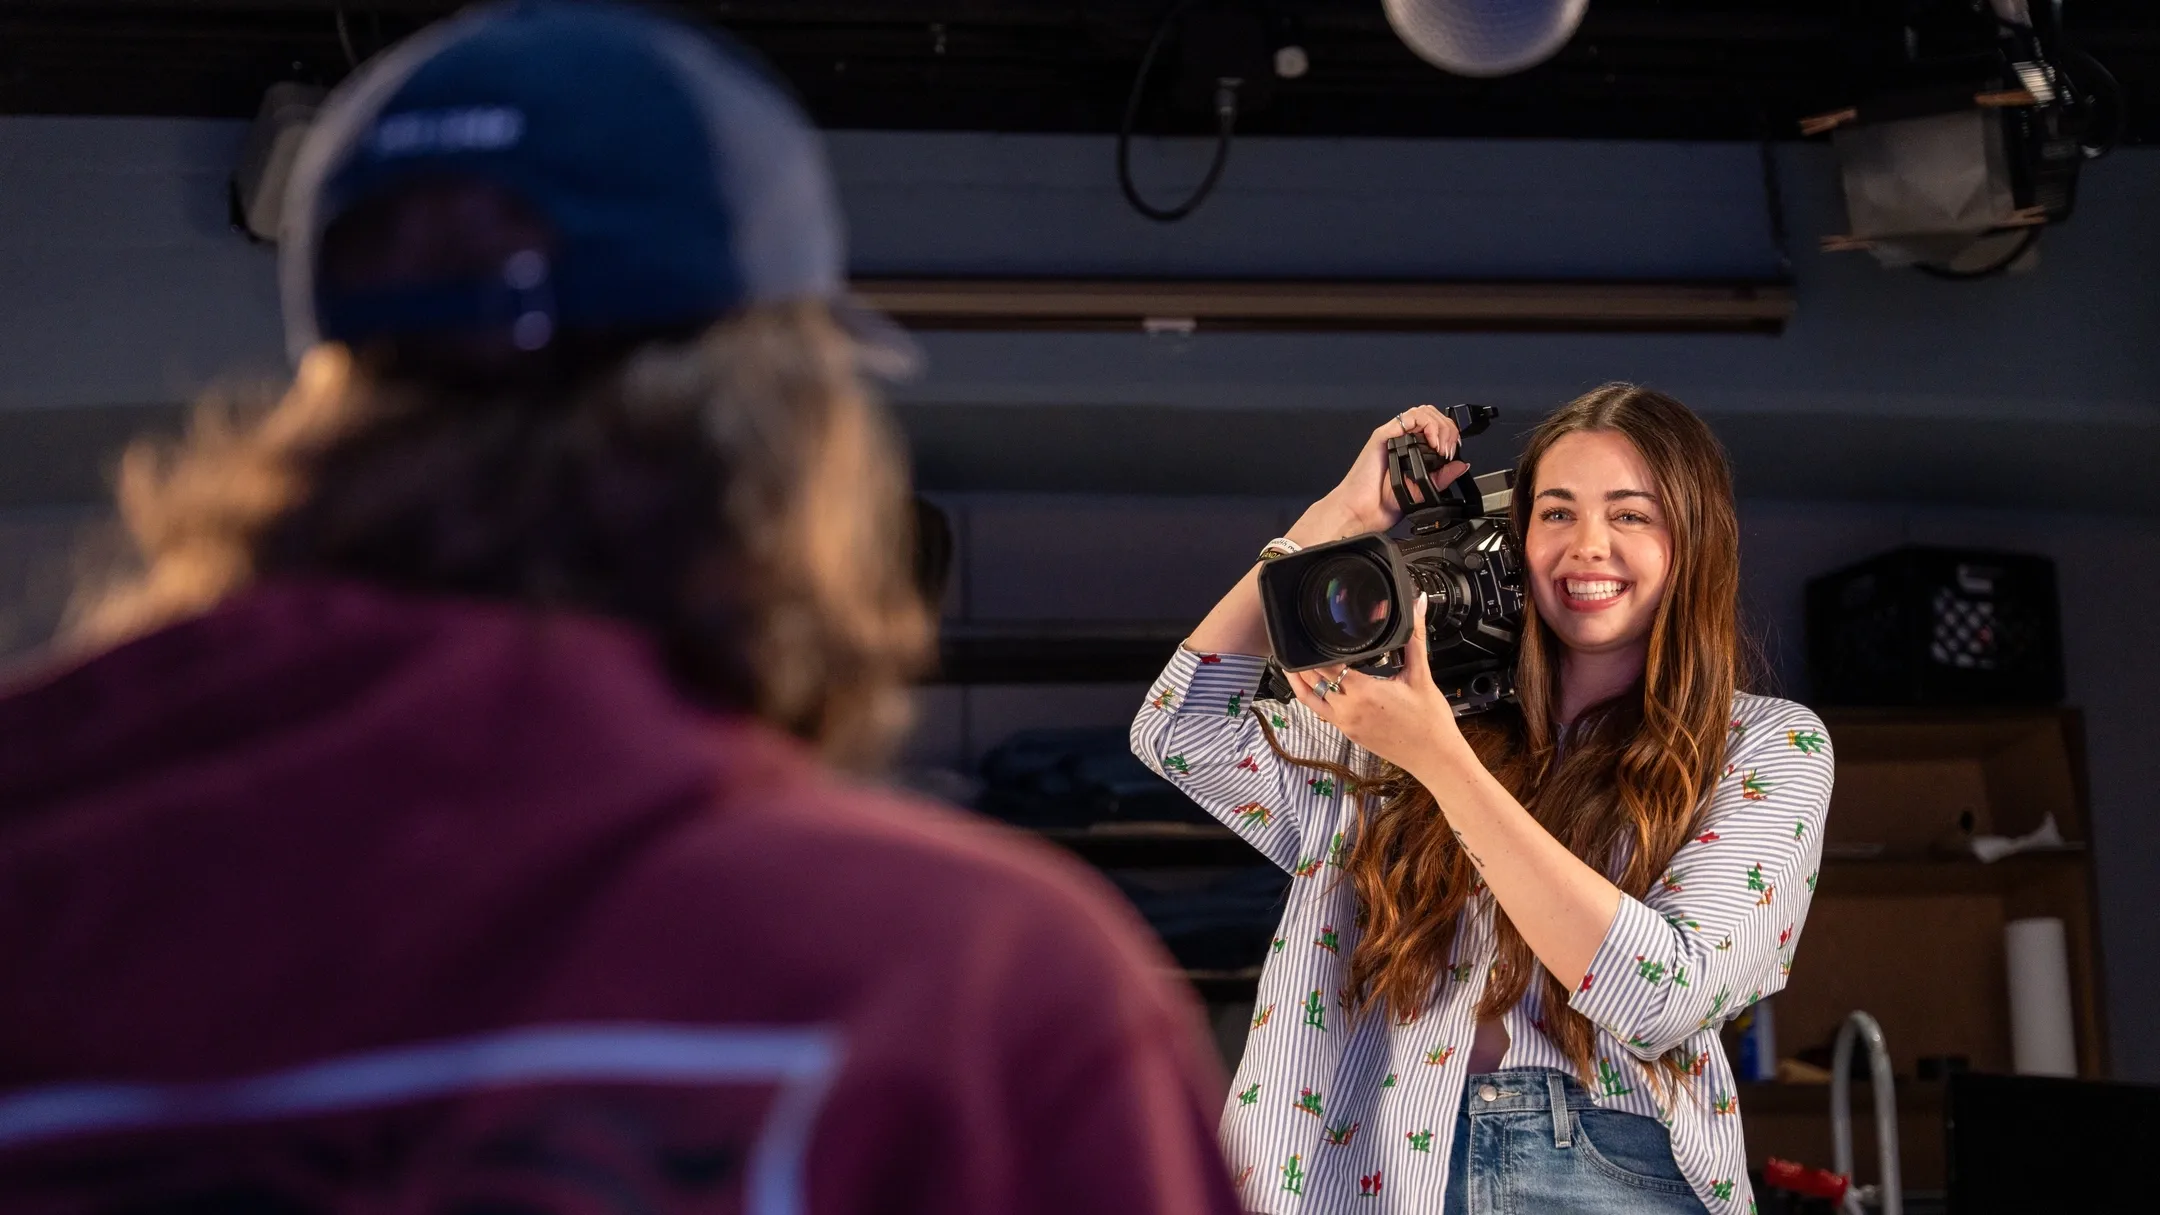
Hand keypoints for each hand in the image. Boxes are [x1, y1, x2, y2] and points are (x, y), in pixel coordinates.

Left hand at [1285, 593, 1467, 775]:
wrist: (1434, 757)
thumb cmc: (1430, 720)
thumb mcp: (1421, 674)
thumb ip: (1415, 636)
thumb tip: (1418, 603)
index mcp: (1363, 692)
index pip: (1326, 665)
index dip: (1316, 648)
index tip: (1311, 630)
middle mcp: (1348, 710)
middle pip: (1312, 681)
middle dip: (1302, 661)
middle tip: (1294, 640)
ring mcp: (1345, 724)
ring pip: (1310, 700)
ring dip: (1300, 681)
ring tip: (1291, 662)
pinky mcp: (1348, 733)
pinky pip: (1322, 712)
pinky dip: (1314, 696)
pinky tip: (1317, 685)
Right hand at [1307, 405, 1471, 537]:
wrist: (1363, 510)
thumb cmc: (1383, 502)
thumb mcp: (1423, 489)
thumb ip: (1443, 476)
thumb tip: (1462, 465)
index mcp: (1412, 450)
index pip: (1437, 428)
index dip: (1450, 434)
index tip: (1453, 452)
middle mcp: (1403, 439)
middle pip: (1433, 416)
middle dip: (1448, 430)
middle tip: (1449, 451)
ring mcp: (1394, 436)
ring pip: (1424, 412)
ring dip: (1439, 426)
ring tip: (1441, 447)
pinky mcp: (1384, 434)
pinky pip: (1409, 417)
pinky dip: (1427, 425)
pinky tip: (1431, 443)